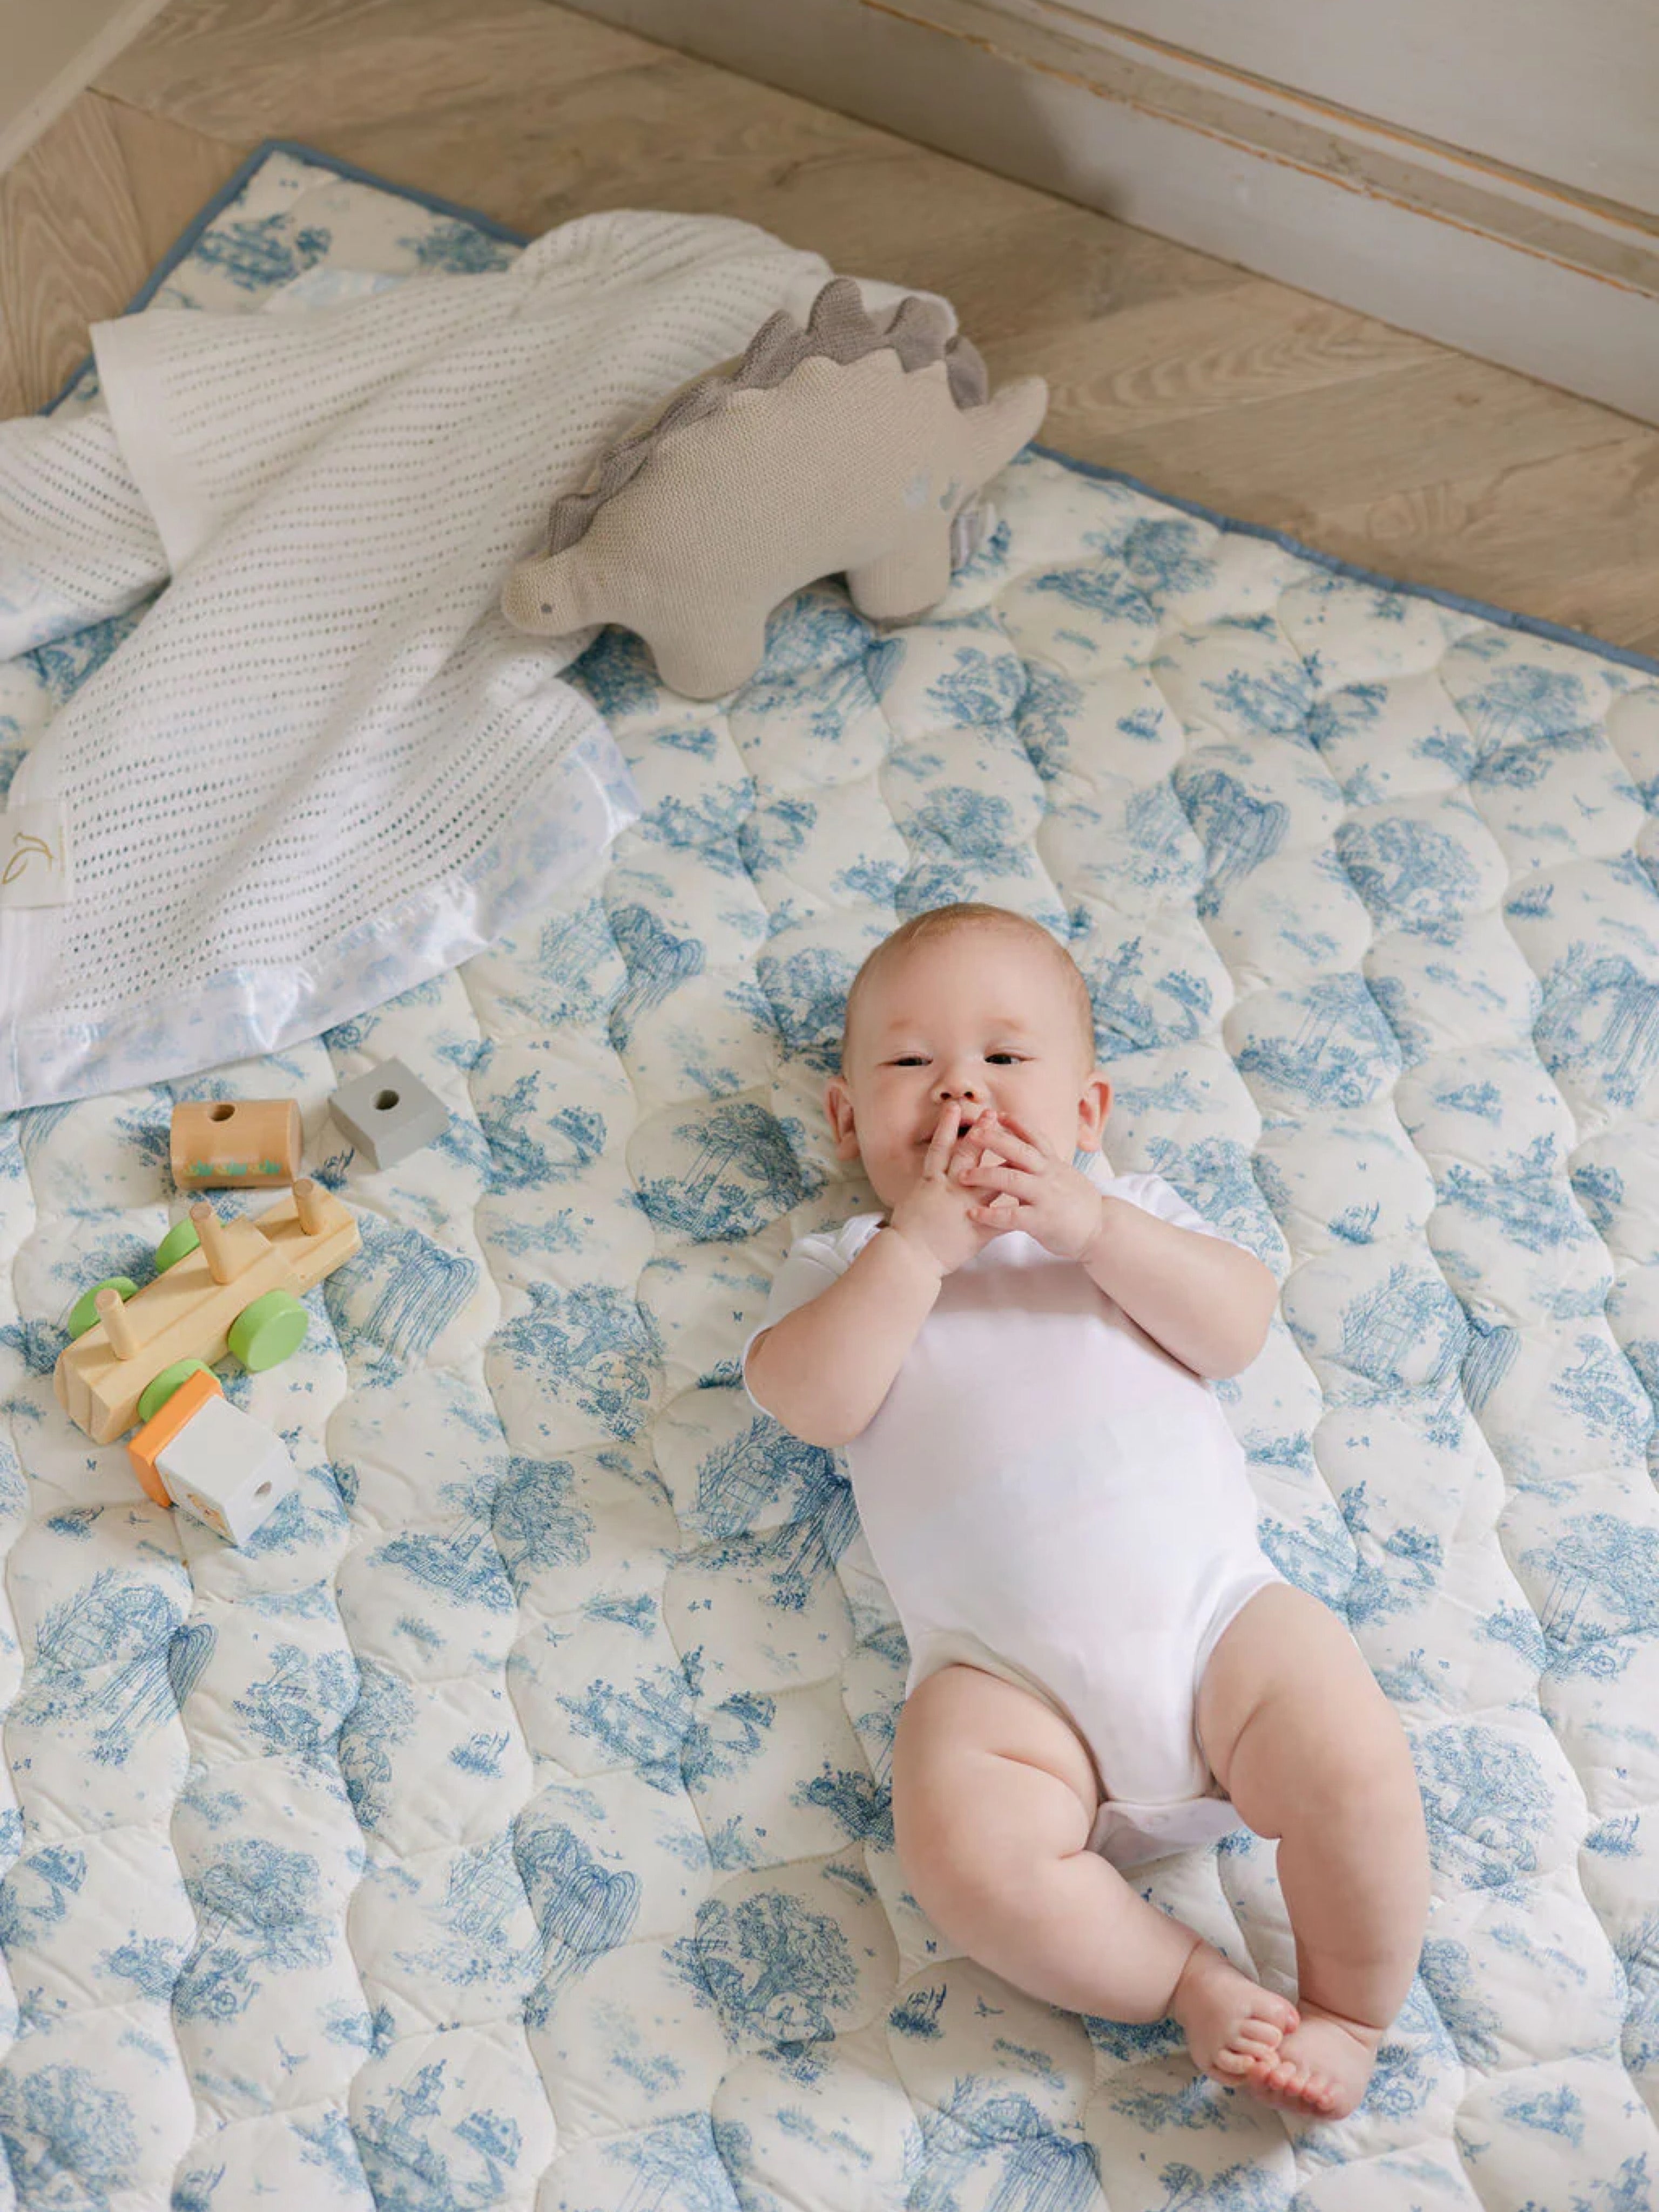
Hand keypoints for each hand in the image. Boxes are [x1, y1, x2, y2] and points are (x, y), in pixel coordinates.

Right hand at [887, 1102, 1018, 1277]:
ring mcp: (964, 1208)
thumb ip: (929, 1185)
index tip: (956, 1108)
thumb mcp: (915, 1200)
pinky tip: (1029, 1200)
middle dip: (979, 1134)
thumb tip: (935, 1173)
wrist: (909, 1257)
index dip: (948, 1126)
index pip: (941, 1148)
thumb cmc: (907, 1231)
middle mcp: (948, 1190)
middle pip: (966, 1156)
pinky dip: (1013, 1210)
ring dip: (1002, 1164)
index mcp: (931, 1182)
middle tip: (990, 1113)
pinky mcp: (976, 1230)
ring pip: (988, 1182)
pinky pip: (1000, 1218)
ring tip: (1016, 1150)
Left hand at [957, 1112, 1104, 1261]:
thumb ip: (1043, 1165)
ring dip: (984, 1175)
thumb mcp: (1063, 1176)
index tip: (996, 1113)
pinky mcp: (1041, 1221)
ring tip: (962, 1176)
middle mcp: (1049, 1175)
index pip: (1035, 1137)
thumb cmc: (1078, 1205)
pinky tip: (973, 1214)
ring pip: (1011, 1179)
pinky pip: (1011, 1215)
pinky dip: (990, 1214)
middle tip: (971, 1134)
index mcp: (1054, 1164)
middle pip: (1019, 1151)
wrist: (1102, 1230)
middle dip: (994, 1140)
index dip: (1016, 1124)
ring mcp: (1046, 1197)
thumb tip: (1019, 1154)